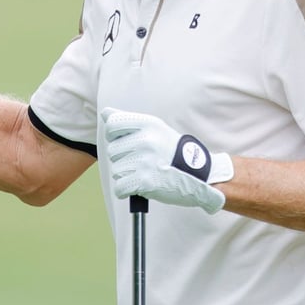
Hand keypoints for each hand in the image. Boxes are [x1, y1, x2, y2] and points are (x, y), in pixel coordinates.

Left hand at [102, 108, 233, 213]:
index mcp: (147, 124)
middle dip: (123, 160)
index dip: (114, 137)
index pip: (112, 125)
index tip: (125, 143)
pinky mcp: (145, 181)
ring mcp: (145, 160)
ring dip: (126, 176)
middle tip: (140, 162)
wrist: (199, 174)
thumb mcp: (155, 129)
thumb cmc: (172, 151)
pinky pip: (120, 187)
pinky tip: (138, 186)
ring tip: (144, 173)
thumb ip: (129, 121)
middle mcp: (145, 140)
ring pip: (116, 171)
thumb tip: (106, 114)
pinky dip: (125, 191)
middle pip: (112, 151)